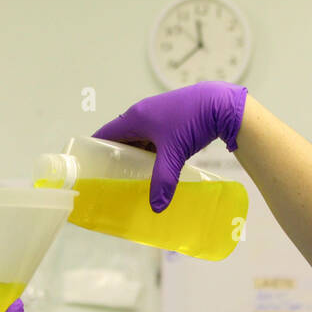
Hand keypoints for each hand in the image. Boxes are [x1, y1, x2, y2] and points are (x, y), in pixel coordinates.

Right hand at [92, 81, 247, 211]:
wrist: (222, 104)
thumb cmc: (192, 121)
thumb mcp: (174, 153)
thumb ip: (163, 180)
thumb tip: (156, 207)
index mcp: (135, 117)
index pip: (106, 134)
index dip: (96, 150)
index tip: (90, 167)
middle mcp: (144, 114)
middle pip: (122, 138)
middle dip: (116, 158)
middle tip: (112, 179)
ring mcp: (159, 116)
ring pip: (140, 139)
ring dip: (136, 156)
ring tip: (132, 177)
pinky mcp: (173, 120)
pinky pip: (154, 139)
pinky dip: (151, 153)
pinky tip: (156, 167)